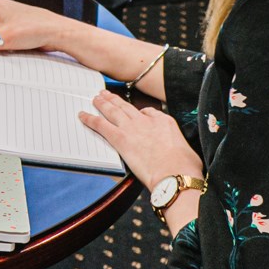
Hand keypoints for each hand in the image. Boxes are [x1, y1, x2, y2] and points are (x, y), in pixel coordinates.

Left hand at [79, 89, 204, 189]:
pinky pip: (100, 125)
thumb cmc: (184, 167)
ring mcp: (132, 128)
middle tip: (106, 94)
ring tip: (95, 98)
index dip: (139, 112)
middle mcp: (146, 120)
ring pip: (112, 110)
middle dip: (115, 100)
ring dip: (102, 103)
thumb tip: (177, 153)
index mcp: (164, 121)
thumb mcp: (186, 150)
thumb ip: (176, 145)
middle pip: (126, 107)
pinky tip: (83, 115)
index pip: (149, 112)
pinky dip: (90, 119)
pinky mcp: (120, 138)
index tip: (135, 113)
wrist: (175, 174)